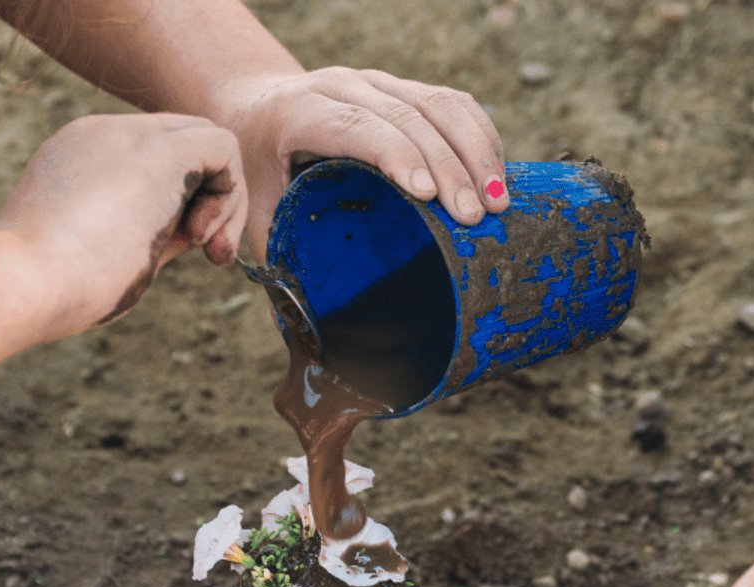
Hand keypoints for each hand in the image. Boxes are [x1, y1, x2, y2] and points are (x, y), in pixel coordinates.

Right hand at [0, 113, 247, 335]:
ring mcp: (130, 136)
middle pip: (187, 142)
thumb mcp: (107, 254)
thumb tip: (195, 232)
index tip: (185, 249)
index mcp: (81, 157)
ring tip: (206, 250)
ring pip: (211, 142)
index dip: (184, 202)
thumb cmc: (55, 287)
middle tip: (207, 254)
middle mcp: (104, 135)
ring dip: (226, 202)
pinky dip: (231, 197)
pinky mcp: (159, 151)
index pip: (154, 158)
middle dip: (211, 199)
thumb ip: (151, 233)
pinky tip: (205, 238)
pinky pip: (224, 148)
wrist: (23, 280)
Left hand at [211, 67, 508, 256]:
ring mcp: (376, 82)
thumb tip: (299, 337)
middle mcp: (341, 86)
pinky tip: (497, 175)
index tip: (427, 195)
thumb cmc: (258, 171)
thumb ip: (273, 262)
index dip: (394, 154)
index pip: (354, 126)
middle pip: (406, 116)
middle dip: (448, 166)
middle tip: (476, 218)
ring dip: (475, 151)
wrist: (256, 107)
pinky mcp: (403, 87)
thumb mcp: (254, 212)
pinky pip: (451, 103)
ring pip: (438, 104)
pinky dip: (479, 136)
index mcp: (298, 114)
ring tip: (499, 202)